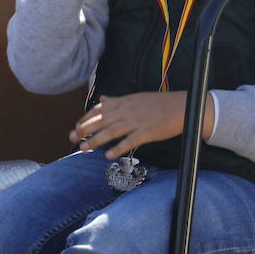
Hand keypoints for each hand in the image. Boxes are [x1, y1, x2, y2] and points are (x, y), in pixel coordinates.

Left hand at [72, 91, 211, 159]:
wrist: (182, 106)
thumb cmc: (160, 103)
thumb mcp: (136, 98)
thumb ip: (118, 100)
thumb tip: (102, 99)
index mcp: (126, 101)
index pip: (100, 109)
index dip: (86, 118)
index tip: (75, 127)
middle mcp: (129, 110)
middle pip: (102, 119)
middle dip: (85, 129)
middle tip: (72, 138)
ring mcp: (138, 120)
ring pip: (113, 130)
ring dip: (96, 140)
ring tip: (83, 149)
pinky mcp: (148, 131)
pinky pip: (131, 141)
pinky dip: (118, 148)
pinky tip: (108, 156)